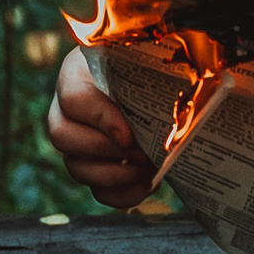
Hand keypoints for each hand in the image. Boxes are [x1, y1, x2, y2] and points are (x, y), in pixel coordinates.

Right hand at [46, 47, 156, 207]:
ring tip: (149, 167)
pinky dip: (123, 194)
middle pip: (63, 137)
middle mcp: (65, 111)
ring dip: (117, 175)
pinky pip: (97, 192)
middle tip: (143, 153)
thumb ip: (151, 71)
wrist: (147, 84)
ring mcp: (74, 144)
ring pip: (77, 168)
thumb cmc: (144, 66)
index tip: (129, 135)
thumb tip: (190, 85)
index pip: (74, 99)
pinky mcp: (91, 169)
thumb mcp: (142, 59)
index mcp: (75, 75)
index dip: (101, 120)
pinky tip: (148, 184)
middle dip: (106, 150)